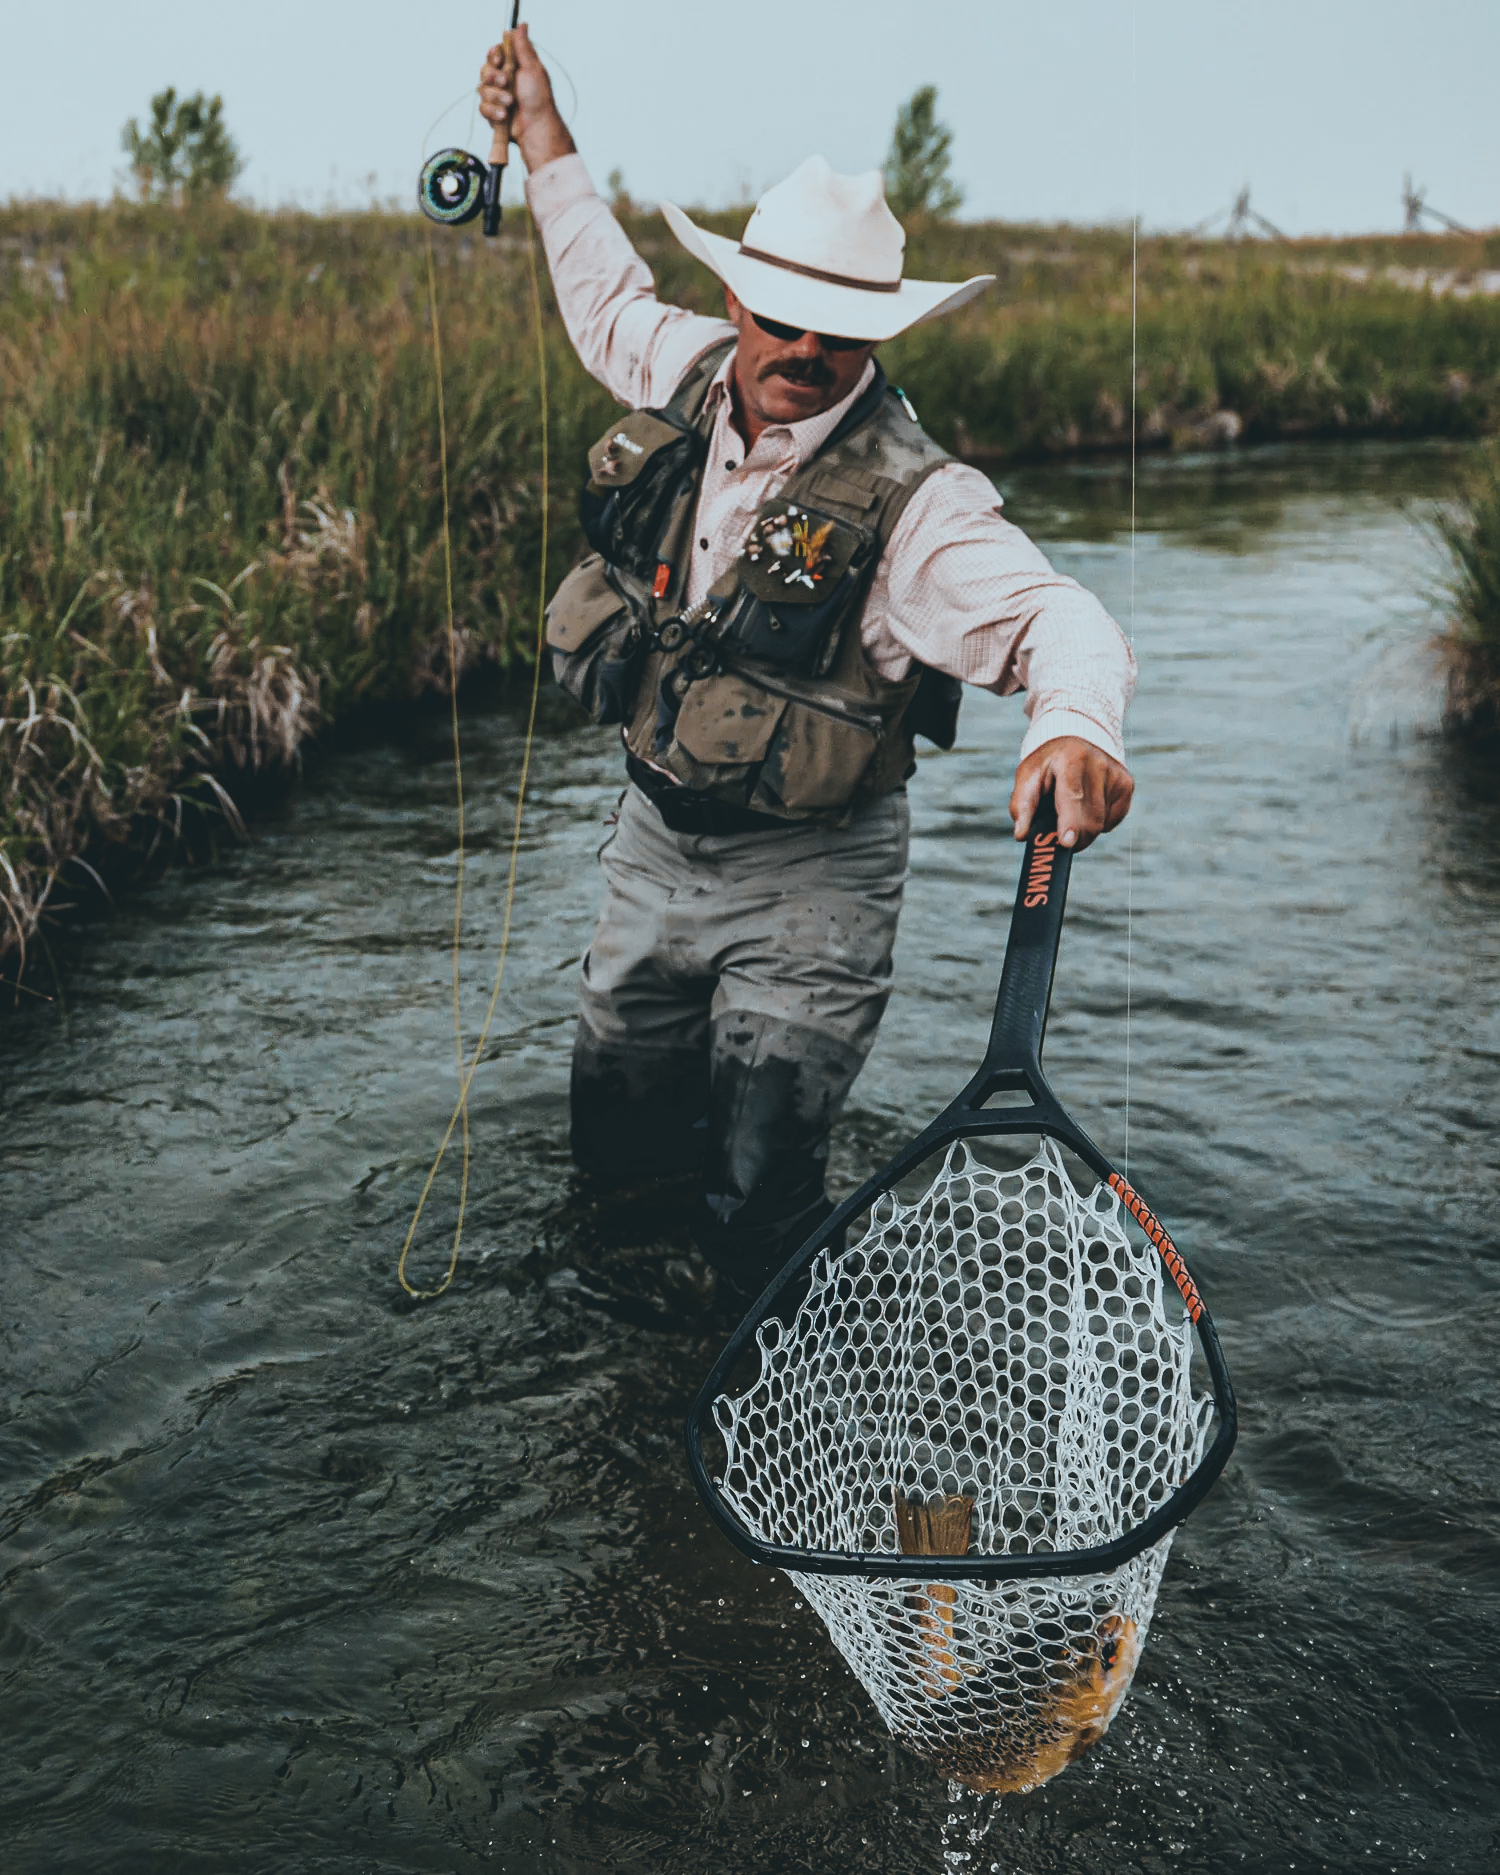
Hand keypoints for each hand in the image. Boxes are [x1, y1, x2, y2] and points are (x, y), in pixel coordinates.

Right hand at [478, 23, 575, 172]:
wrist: (536, 128)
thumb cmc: (539, 99)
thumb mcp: (533, 69)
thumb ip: (523, 47)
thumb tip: (522, 25)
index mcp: (514, 67)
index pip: (495, 53)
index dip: (494, 54)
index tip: (498, 59)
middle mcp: (504, 80)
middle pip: (485, 69)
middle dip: (493, 75)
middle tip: (505, 81)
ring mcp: (497, 96)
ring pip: (482, 88)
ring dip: (495, 95)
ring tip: (510, 103)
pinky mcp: (492, 113)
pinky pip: (482, 107)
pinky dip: (492, 110)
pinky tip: (503, 115)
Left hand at [1009, 736, 1133, 851]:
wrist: (1076, 739)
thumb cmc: (1048, 764)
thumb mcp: (1028, 776)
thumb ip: (1022, 806)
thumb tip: (1021, 835)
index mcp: (1071, 760)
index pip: (1072, 796)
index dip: (1070, 823)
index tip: (1067, 842)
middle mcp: (1098, 765)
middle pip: (1090, 820)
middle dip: (1074, 838)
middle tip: (1060, 838)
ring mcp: (1116, 775)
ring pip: (1101, 824)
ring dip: (1084, 829)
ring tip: (1071, 809)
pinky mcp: (1126, 785)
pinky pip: (1111, 820)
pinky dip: (1097, 821)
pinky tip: (1087, 804)